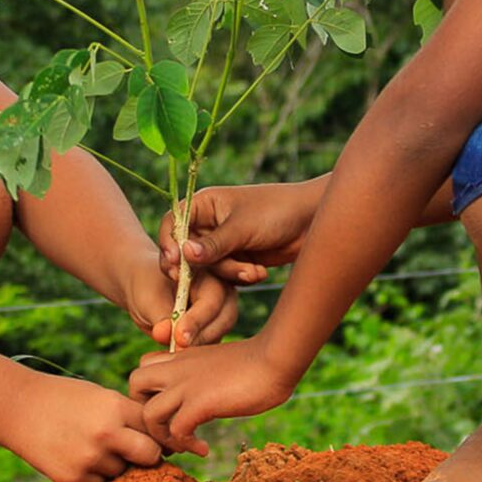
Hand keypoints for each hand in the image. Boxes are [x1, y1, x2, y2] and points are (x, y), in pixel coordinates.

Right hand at [0, 375, 168, 481]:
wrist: (18, 408)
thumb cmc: (65, 399)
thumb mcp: (101, 396)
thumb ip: (130, 417)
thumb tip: (165, 445)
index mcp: (115, 408)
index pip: (155, 428)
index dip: (156, 432)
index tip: (156, 436)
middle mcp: (105, 435)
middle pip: (150, 456)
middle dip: (148, 454)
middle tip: (136, 449)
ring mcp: (88, 459)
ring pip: (123, 472)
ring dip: (116, 463)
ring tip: (91, 444)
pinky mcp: (72, 478)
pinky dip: (94, 473)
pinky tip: (76, 454)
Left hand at [120, 254, 240, 350]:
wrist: (145, 291)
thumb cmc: (146, 285)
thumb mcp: (148, 296)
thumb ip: (159, 314)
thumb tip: (165, 335)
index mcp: (210, 272)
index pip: (212, 299)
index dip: (197, 320)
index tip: (178, 337)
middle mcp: (222, 292)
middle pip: (224, 318)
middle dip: (202, 336)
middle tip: (177, 350)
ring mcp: (220, 313)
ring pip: (219, 336)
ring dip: (199, 349)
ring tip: (174, 356)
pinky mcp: (213, 331)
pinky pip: (211, 347)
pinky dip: (196, 356)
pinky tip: (178, 363)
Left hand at [127, 336, 298, 456]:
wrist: (275, 358)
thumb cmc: (258, 362)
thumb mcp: (220, 363)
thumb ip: (204, 375)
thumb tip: (207, 393)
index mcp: (182, 358)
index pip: (144, 367)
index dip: (149, 392)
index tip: (170, 411)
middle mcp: (178, 369)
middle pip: (134, 384)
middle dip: (143, 412)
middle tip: (166, 430)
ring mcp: (186, 385)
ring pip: (148, 413)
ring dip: (163, 437)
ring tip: (186, 446)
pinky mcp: (200, 403)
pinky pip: (176, 430)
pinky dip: (186, 445)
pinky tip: (204, 449)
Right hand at [158, 182, 316, 280]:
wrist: (312, 222)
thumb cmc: (277, 212)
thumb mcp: (242, 228)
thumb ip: (213, 245)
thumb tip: (182, 255)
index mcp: (204, 204)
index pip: (172, 223)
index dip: (169, 243)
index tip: (173, 263)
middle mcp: (208, 223)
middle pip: (186, 252)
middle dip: (204, 267)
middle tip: (210, 278)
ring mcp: (221, 243)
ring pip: (207, 269)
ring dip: (230, 273)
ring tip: (254, 270)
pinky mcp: (235, 260)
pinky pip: (225, 277)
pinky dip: (240, 276)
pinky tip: (259, 272)